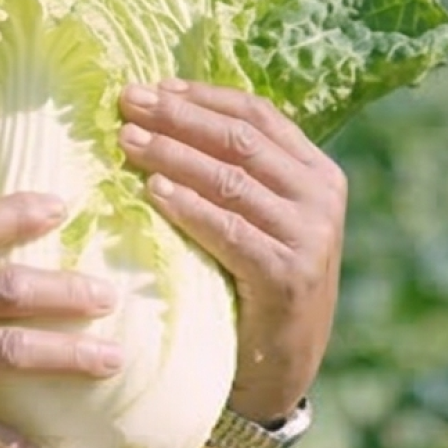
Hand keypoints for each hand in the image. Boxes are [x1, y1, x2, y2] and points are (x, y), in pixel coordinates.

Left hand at [118, 80, 345, 420]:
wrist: (281, 362)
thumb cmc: (255, 278)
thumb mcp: (259, 215)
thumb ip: (235, 169)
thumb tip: (163, 111)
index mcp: (318, 171)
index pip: (258, 115)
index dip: (202, 97)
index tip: (154, 86)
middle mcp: (321, 197)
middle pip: (240, 141)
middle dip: (178, 118)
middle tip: (126, 104)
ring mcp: (310, 237)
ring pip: (230, 180)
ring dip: (172, 155)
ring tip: (126, 142)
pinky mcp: (288, 276)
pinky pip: (229, 231)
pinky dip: (188, 207)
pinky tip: (153, 192)